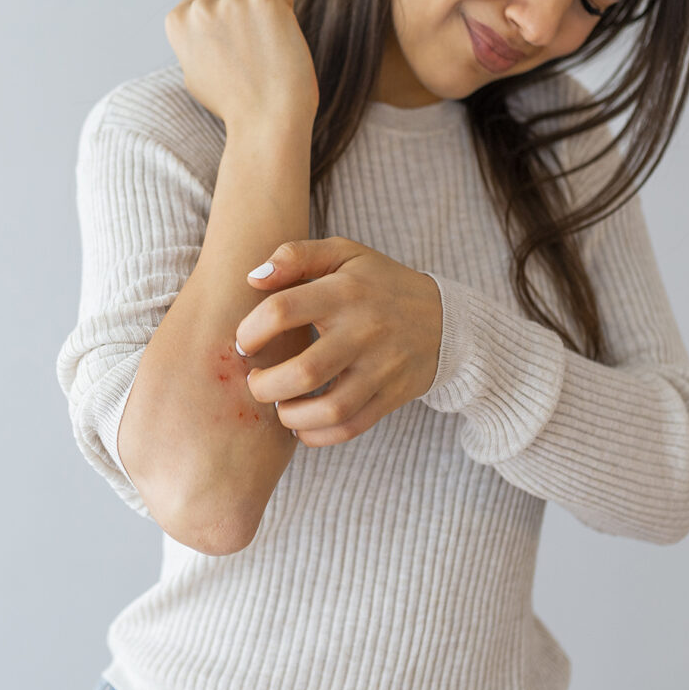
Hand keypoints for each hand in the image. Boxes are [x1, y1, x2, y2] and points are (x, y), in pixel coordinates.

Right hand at [164, 0, 319, 129]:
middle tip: (251, 62)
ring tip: (265, 59)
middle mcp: (201, 7)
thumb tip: (205, 26)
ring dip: (265, 21)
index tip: (231, 50)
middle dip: (245, 21)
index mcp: (178, 22)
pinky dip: (287, 19)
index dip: (223, 24)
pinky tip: (280, 48)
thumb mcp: (195, 74)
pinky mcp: (265, 0)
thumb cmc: (235, 106)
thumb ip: (196, 43)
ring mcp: (233, 0)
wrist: (266, 122)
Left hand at [234, 237, 442, 446]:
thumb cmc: (378, 283)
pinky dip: (317, 435)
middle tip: (255, 380)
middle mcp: (364, 332)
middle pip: (304, 371)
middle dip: (264, 385)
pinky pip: (349, 428)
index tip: (245, 342)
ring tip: (279, 405)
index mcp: (345, 291)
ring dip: (290, 416)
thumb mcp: (343, 254)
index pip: (283, 311)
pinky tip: (302, 424)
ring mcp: (380, 368)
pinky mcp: (390, 396)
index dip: (250, 331)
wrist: (443, 318)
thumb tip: (253, 279)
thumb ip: (296, 255)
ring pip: (329, 409)